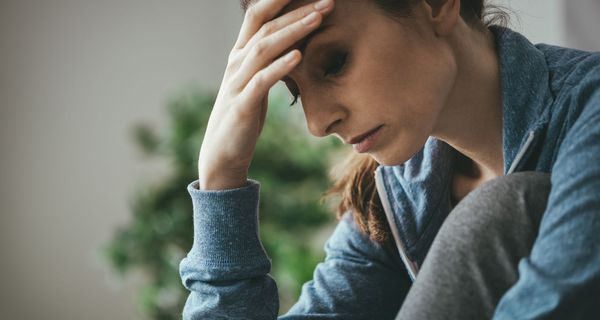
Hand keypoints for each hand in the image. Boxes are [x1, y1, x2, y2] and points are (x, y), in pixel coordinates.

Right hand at [198, 0, 333, 189]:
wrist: (223, 151)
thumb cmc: (245, 113)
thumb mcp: (258, 81)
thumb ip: (271, 60)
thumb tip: (295, 42)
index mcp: (240, 54)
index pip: (258, 15)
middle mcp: (236, 62)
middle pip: (265, 27)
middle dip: (296, 11)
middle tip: (327, 0)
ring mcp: (237, 83)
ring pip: (263, 48)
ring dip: (292, 31)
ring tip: (318, 19)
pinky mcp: (243, 105)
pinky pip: (261, 81)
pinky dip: (279, 67)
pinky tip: (298, 56)